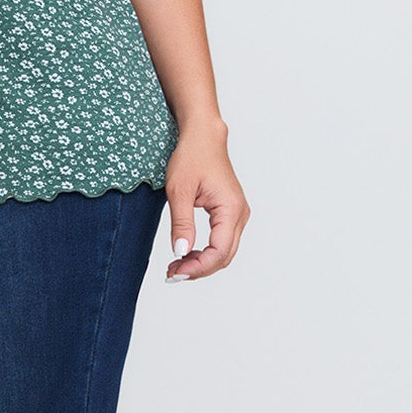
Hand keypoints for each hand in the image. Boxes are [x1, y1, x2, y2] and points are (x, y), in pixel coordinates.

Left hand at [163, 122, 249, 281]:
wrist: (203, 138)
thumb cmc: (191, 157)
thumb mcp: (179, 191)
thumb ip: (181, 224)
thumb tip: (181, 253)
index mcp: (231, 209)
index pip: (219, 251)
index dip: (198, 267)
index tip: (175, 272)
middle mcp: (240, 214)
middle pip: (224, 256)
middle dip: (198, 269)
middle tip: (171, 274)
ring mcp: (237, 215)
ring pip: (223, 252)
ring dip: (201, 263)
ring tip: (175, 267)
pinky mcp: (230, 214)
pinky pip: (221, 242)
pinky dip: (204, 253)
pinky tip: (185, 255)